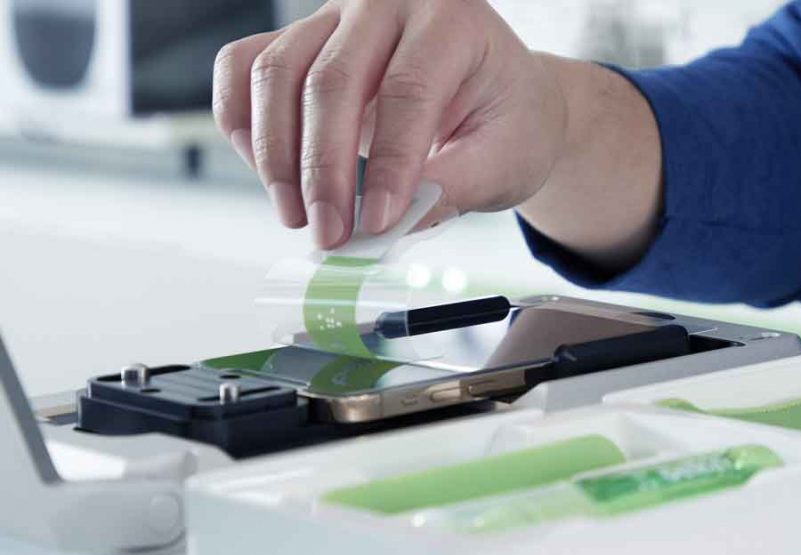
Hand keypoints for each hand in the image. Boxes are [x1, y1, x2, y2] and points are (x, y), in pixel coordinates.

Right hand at [212, 0, 567, 247]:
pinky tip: (268, 172)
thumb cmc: (506, 121)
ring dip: (277, 156)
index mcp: (452, 20)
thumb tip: (391, 224)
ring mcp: (334, 17)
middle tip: (330, 233)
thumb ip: (454, 187)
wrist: (497, 98)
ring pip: (276, 73)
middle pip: (332, 81)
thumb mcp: (505, 158)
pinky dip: (244, 123)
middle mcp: (387, 5)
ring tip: (298, 216)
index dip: (390, 163)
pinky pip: (244, 67)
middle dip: (324, 170)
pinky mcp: (301, 41)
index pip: (407, 90)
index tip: (379, 222)